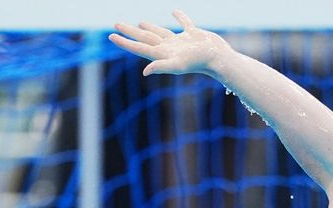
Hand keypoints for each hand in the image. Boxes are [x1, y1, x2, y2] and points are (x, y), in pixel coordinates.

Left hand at [108, 10, 231, 77]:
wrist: (221, 59)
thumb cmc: (201, 62)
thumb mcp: (179, 64)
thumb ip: (161, 66)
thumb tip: (145, 72)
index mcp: (163, 54)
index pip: (139, 47)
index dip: (124, 42)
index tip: (111, 36)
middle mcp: (169, 48)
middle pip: (145, 38)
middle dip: (130, 33)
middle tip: (116, 25)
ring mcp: (181, 42)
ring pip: (160, 32)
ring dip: (149, 28)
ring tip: (140, 24)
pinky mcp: (193, 35)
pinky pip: (184, 23)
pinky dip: (179, 17)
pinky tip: (175, 12)